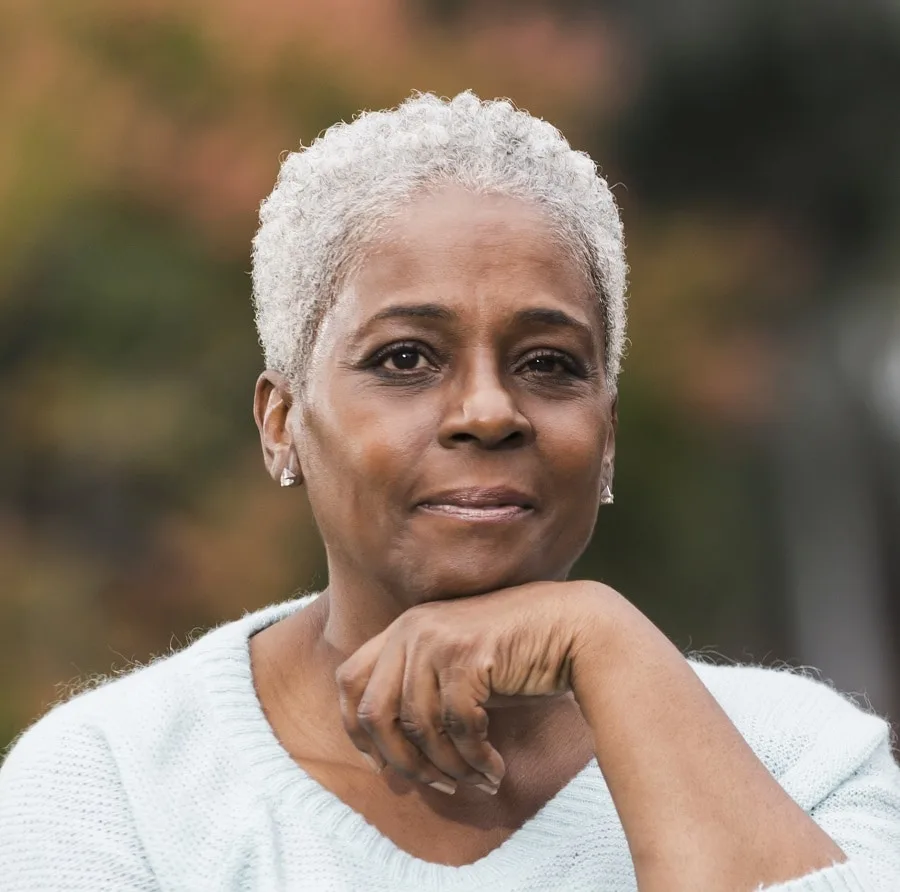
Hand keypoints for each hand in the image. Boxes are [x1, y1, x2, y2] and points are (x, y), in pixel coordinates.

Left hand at [335, 579, 608, 794]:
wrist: (572, 628)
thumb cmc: (515, 658)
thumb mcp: (454, 675)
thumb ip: (418, 703)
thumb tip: (386, 770)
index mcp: (402, 629)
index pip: (348, 681)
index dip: (357, 730)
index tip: (386, 763)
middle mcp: (411, 628)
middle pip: (373, 711)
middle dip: (398, 760)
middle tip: (434, 784)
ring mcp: (438, 638)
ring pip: (418, 726)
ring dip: (447, 767)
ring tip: (474, 782)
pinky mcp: (468, 654)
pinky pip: (458, 726)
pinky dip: (475, 759)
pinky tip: (494, 769)